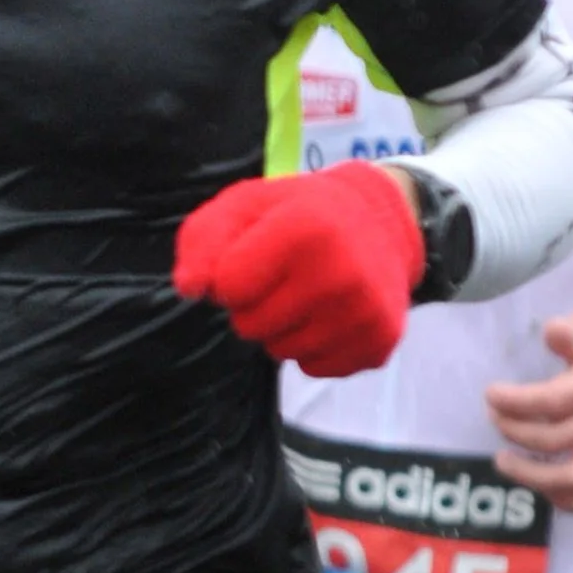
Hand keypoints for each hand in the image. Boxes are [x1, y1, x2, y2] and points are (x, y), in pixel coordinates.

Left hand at [173, 160, 426, 374]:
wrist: (382, 223)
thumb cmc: (300, 212)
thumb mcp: (245, 204)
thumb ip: (203, 240)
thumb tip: (190, 289)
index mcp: (304, 229)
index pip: (228, 287)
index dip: (231, 276)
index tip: (254, 257)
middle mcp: (341, 273)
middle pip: (252, 326)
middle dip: (255, 305)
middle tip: (283, 277)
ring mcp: (364, 312)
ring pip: (282, 352)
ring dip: (283, 329)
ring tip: (307, 293)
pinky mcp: (380, 341)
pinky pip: (315, 368)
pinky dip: (314, 347)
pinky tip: (330, 313)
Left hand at [485, 309, 572, 513]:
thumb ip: (570, 331)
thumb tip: (552, 331)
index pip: (556, 399)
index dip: (518, 402)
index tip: (491, 395)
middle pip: (558, 438)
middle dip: (516, 432)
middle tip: (495, 421)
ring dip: (531, 475)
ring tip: (504, 461)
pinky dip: (564, 500)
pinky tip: (538, 485)